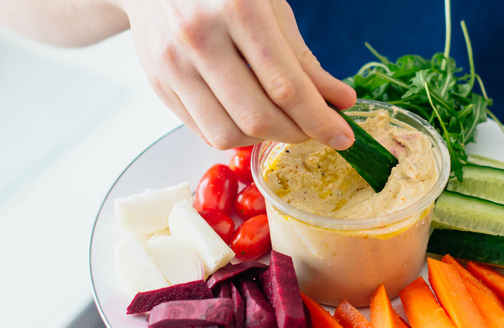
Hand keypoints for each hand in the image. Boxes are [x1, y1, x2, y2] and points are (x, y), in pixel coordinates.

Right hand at [118, 0, 355, 149]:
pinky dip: (236, 134)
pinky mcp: (160, 85)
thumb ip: (304, 59)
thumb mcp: (271, 9)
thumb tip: (339, 101)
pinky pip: (204, 132)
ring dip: (265, 139)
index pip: (286, 86)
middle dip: (297, 134)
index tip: (343, 136)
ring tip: (281, 121)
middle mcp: (200, 38)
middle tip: (316, 130)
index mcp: (238, 9)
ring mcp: (174, 64)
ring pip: (228, 134)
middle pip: (258, 117)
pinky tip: (250, 117)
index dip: (320, 120)